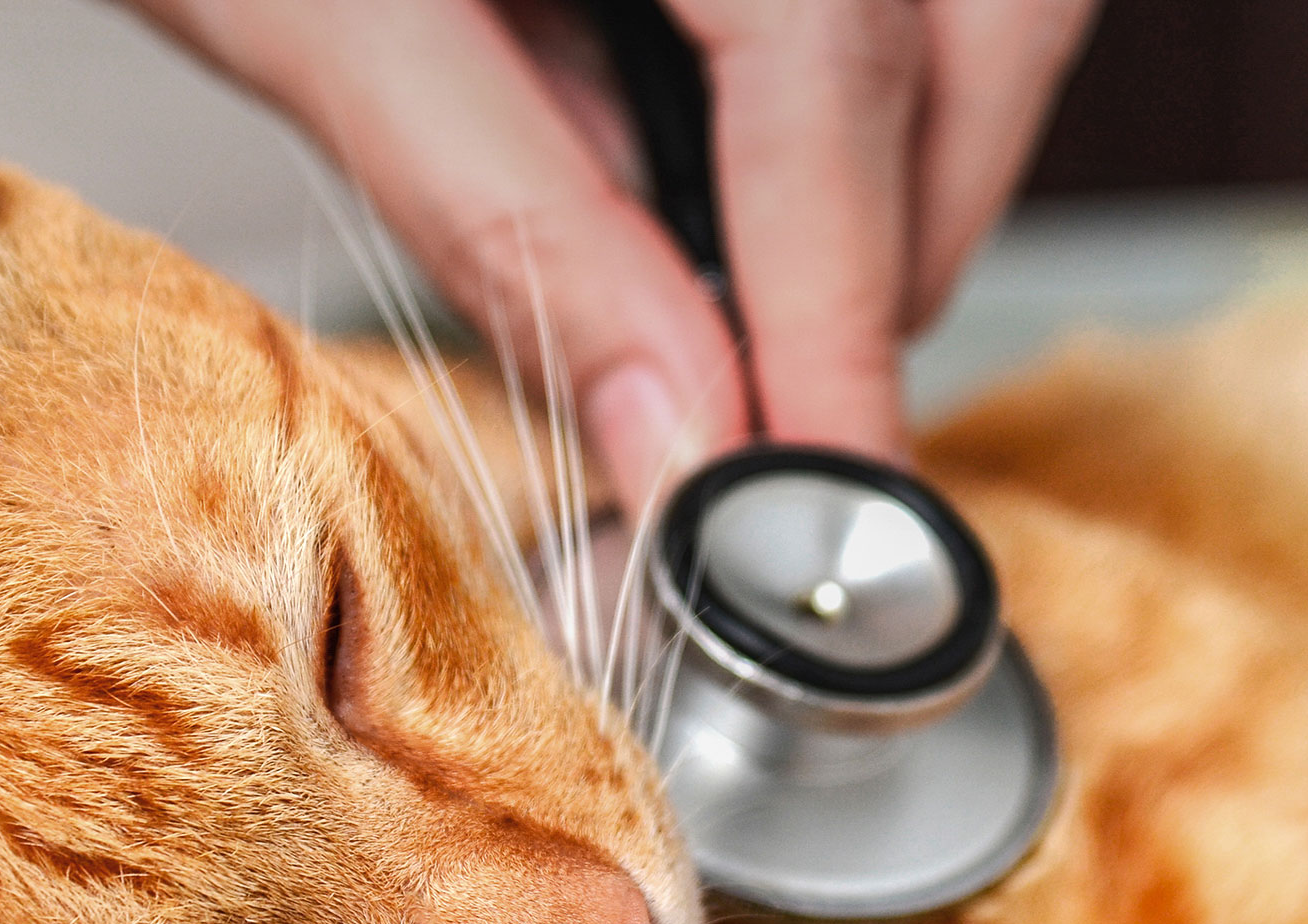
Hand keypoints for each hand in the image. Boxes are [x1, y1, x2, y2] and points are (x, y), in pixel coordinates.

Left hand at [132, 0, 1095, 508]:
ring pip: (984, 17)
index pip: (834, 73)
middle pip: (978, 36)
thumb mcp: (323, 22)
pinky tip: (718, 165)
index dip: (842, 312)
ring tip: (745, 305)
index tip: (824, 492)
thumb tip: (673, 419)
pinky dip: (856, 98)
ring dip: (898, 181)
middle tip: (780, 425)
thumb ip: (511, 216)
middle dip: (892, 256)